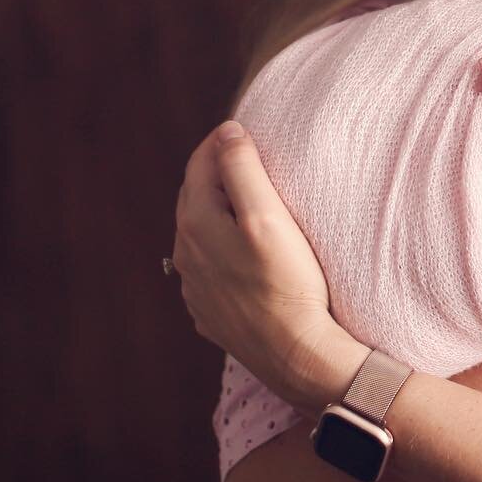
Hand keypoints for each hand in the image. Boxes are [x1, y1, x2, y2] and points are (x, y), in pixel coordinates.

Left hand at [172, 121, 360, 413]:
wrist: (295, 353)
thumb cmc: (288, 283)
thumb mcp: (268, 216)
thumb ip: (243, 170)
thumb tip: (227, 132)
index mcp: (195, 226)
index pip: (198, 167)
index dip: (219, 142)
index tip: (243, 128)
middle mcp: (186, 256)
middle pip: (195, 199)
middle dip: (216, 174)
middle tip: (246, 156)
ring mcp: (196, 288)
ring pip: (200, 235)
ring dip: (218, 211)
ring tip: (247, 200)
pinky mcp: (211, 312)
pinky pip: (210, 268)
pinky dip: (222, 247)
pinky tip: (243, 250)